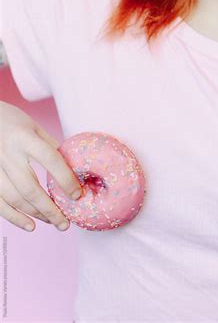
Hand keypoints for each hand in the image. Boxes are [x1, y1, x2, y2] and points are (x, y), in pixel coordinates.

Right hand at [0, 101, 82, 231]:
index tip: (77, 194)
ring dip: (36, 214)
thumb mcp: (35, 128)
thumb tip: (73, 169)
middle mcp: (8, 154)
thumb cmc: (14, 122)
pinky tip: (30, 225)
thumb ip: (51, 148)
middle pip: (30, 187)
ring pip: (15, 199)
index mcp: (24, 138)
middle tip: (66, 222)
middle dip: (50, 209)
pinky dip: (15, 217)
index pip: (49, 159)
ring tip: (54, 221)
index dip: (65, 178)